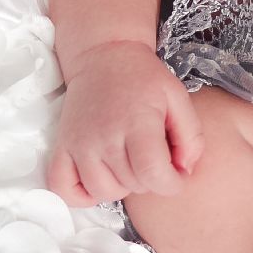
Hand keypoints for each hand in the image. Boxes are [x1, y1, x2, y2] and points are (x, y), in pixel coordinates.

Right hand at [46, 41, 204, 205]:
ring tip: (128, 165)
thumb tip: (185, 171)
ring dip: (121, 186)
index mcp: (136, 122)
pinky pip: (63, 188)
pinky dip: (81, 195)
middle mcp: (104, 136)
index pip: (152, 174)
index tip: (176, 176)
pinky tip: (100, 179)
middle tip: (152, 158)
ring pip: (102, 191)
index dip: (171, 184)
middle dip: (150, 180)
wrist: (104, 58)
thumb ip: (191, 137)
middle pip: (132, 184)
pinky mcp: (62, 147)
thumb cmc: (144, 79)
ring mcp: (79, 144)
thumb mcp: (178, 98)